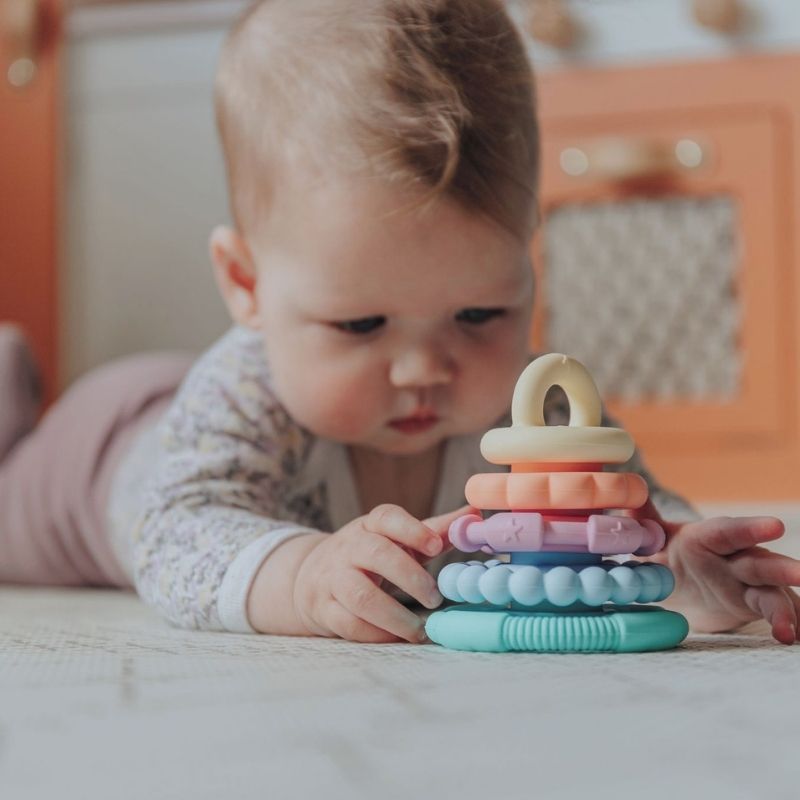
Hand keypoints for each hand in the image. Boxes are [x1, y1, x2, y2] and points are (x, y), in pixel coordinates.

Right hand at [293, 503, 468, 643]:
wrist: (309, 576)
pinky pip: (349, 624)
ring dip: (395, 616)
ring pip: (361, 596)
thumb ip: (436, 530)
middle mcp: (349, 548)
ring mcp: (333, 578)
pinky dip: (377, 634)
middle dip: (411, 578)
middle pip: (377, 555)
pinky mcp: (324, 608)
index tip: (437, 547)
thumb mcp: (397, 539)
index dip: (412, 530)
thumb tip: (477, 514)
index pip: (387, 518)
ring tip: (421, 630)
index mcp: (370, 526)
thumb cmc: (370, 555)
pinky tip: (398, 638)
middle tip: (436, 598)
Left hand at [632, 501, 799, 643]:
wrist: (677, 581)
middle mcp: (733, 558)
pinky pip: (772, 613)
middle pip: (760, 562)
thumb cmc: (668, 551)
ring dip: (786, 607)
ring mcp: (747, 582)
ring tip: (791, 629)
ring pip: (772, 592)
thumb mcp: (653, 538)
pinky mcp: (753, 605)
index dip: (750, 528)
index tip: (775, 526)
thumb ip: (643, 519)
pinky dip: (785, 623)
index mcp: (707, 538)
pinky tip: (792, 636)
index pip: (728, 531)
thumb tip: (627, 494)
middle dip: (781, 568)